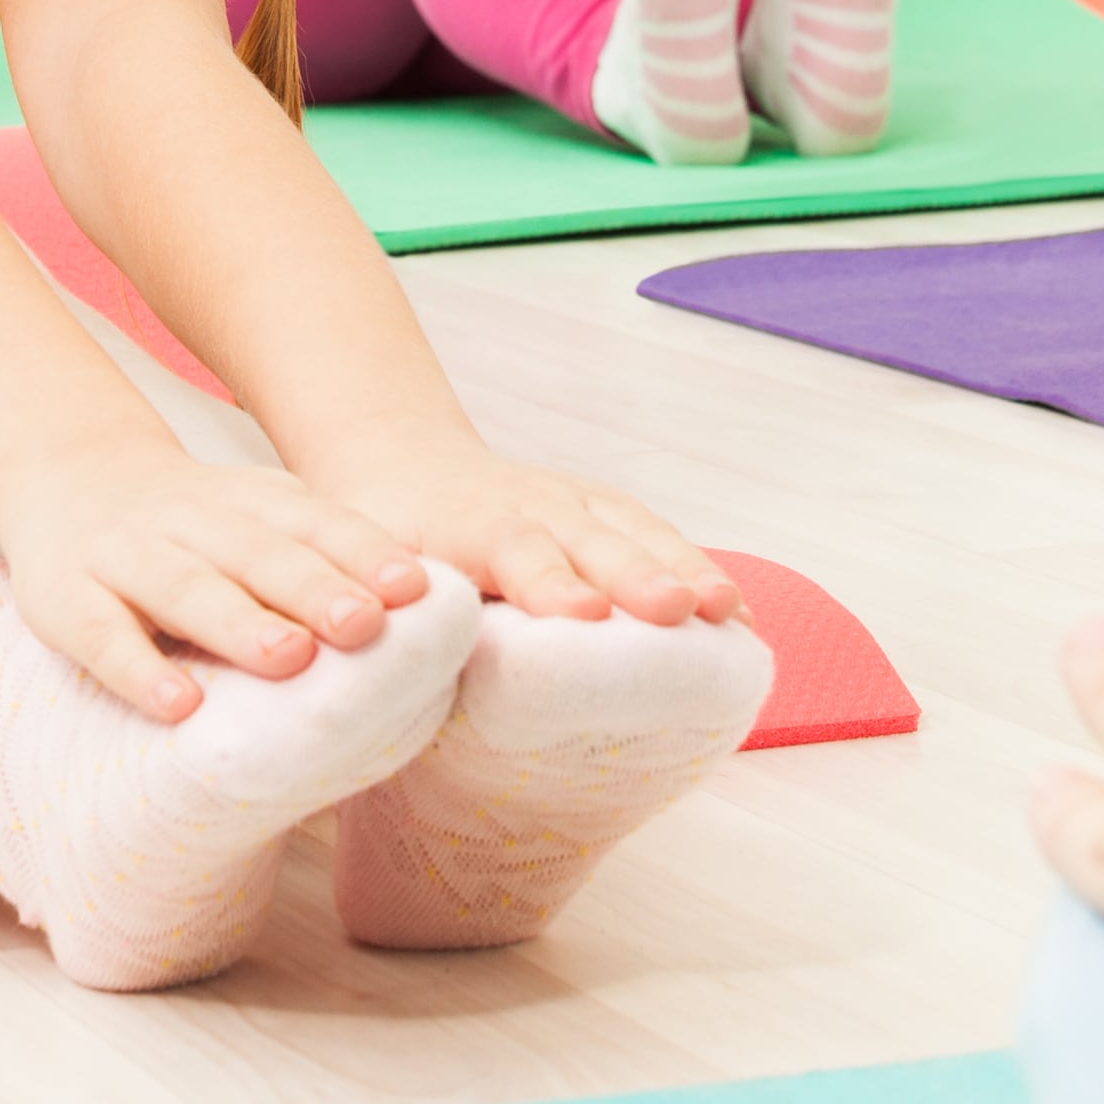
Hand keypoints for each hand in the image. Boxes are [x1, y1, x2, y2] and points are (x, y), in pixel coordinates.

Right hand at [0, 448, 431, 721]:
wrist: (67, 476)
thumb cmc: (191, 525)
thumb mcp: (255, 519)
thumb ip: (319, 556)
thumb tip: (424, 618)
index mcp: (249, 502)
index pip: (314, 522)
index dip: (363, 552)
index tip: (414, 588)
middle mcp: (191, 521)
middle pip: (259, 554)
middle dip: (314, 588)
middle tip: (365, 626)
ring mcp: (125, 557)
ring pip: (186, 589)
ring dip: (239, 625)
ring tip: (289, 660)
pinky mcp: (66, 601)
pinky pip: (103, 637)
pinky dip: (140, 672)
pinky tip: (179, 710)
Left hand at [310, 432, 742, 624]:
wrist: (408, 464)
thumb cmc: (387, 534)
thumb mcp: (368, 557)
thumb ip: (391, 594)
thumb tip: (395, 640)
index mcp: (472, 521)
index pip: (515, 548)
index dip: (551, 581)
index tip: (586, 614)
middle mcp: (535, 505)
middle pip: (593, 539)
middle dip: (638, 575)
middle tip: (678, 610)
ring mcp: (579, 503)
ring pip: (638, 532)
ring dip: (685, 570)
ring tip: (728, 613)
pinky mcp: (609, 512)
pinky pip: (660, 537)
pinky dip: (700, 570)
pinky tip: (736, 615)